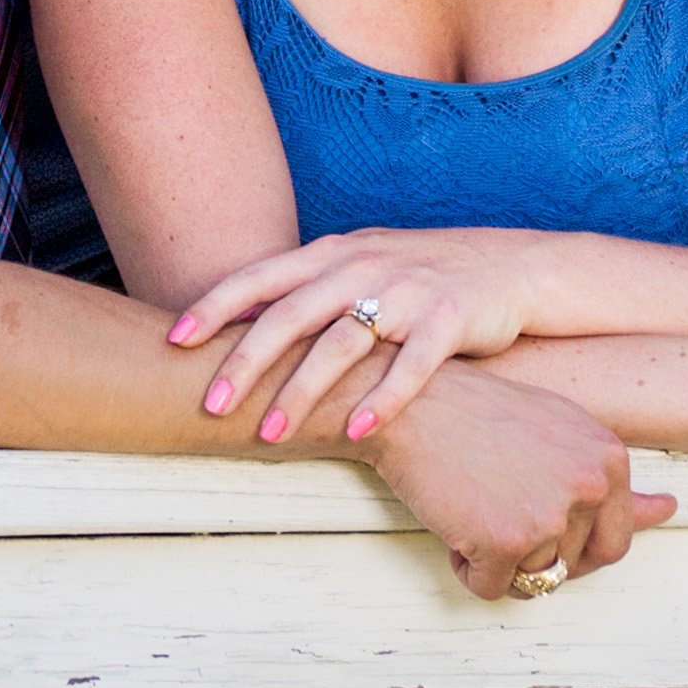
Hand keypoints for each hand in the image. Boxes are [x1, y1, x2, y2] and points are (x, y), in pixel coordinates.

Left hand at [173, 228, 541, 445]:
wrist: (512, 267)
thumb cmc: (422, 276)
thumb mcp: (360, 266)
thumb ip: (307, 288)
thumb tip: (240, 321)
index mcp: (333, 253)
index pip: (261, 276)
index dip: (215, 305)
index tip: (175, 340)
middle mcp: (363, 266)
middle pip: (291, 314)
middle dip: (245, 362)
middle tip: (211, 407)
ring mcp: (408, 291)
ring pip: (342, 343)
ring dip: (302, 392)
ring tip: (270, 434)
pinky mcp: (451, 319)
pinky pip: (411, 366)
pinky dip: (382, 401)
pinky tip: (356, 433)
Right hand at [363, 362, 675, 601]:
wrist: (410, 402)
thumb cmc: (480, 414)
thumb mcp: (559, 432)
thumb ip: (611, 478)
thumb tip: (670, 510)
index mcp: (609, 457)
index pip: (616, 539)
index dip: (571, 542)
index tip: (536, 517)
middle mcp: (591, 485)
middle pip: (574, 566)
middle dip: (537, 555)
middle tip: (500, 511)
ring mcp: (550, 514)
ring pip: (532, 579)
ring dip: (499, 559)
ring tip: (475, 503)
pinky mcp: (505, 540)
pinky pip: (491, 587)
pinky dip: (467, 567)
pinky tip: (454, 519)